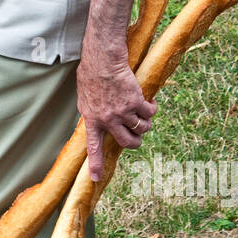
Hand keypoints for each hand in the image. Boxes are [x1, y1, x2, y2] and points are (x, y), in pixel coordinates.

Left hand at [75, 50, 157, 182]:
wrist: (103, 58)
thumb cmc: (92, 73)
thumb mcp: (84, 97)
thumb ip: (92, 112)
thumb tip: (97, 121)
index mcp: (92, 119)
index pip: (93, 147)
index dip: (95, 164)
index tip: (95, 178)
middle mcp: (107, 119)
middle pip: (128, 142)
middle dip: (137, 141)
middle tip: (139, 134)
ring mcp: (122, 112)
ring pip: (142, 128)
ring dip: (146, 123)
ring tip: (145, 112)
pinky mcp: (135, 102)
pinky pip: (150, 113)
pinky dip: (152, 108)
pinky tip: (149, 100)